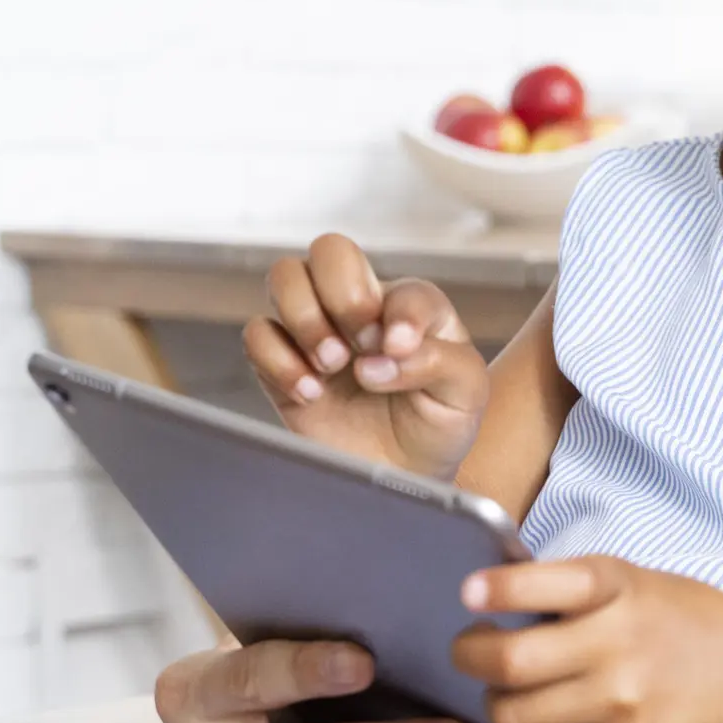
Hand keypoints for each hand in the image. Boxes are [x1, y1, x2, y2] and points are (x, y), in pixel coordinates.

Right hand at [244, 233, 488, 480]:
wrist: (404, 473)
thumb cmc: (439, 422)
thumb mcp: (466, 392)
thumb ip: (438, 361)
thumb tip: (377, 359)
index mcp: (413, 307)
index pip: (402, 288)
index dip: (400, 317)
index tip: (400, 353)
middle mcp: (362, 308)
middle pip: (330, 249)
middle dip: (343, 295)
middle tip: (362, 346)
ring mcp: (319, 330)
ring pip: (284, 276)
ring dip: (305, 319)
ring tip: (332, 365)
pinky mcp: (283, 363)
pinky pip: (256, 333)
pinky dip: (277, 360)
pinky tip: (311, 393)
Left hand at [450, 557, 722, 722]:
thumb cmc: (687, 620)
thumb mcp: (636, 580)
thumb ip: (575, 590)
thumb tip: (499, 602)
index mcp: (618, 586)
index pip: (542, 584)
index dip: (496, 590)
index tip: (469, 594)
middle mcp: (617, 642)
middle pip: (510, 660)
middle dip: (471, 656)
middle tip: (472, 653)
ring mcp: (622, 701)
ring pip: (517, 716)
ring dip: (496, 707)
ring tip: (508, 698)